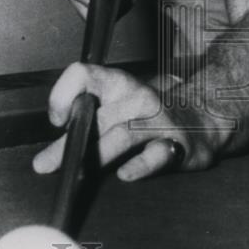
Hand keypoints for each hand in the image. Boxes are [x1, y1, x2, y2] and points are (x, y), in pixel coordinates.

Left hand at [32, 64, 220, 180]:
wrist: (203, 120)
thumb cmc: (148, 117)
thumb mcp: (117, 108)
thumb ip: (85, 125)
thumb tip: (46, 156)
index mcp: (118, 84)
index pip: (84, 75)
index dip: (64, 94)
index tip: (57, 120)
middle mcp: (138, 98)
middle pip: (97, 117)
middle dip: (69, 143)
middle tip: (46, 164)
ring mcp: (159, 121)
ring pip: (122, 135)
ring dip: (97, 155)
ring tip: (78, 172)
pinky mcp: (178, 145)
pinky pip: (157, 154)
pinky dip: (141, 165)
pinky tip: (127, 174)